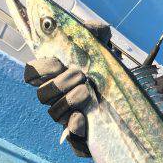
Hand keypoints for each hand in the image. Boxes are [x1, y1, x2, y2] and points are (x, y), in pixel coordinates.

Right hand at [24, 21, 111, 156]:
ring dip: (69, 100)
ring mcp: (66, 117)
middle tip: (80, 76)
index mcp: (56, 77)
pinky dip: (75, 124)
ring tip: (87, 92)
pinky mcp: (79, 133)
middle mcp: (57, 98)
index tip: (58, 63)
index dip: (40, 69)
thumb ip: (96, 33)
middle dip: (60, 84)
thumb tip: (95, 28)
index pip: (32, 74)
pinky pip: (69, 133)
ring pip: (53, 112)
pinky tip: (84, 117)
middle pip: (42, 94)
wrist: (130, 102)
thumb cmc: (109, 72)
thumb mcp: (104, 49)